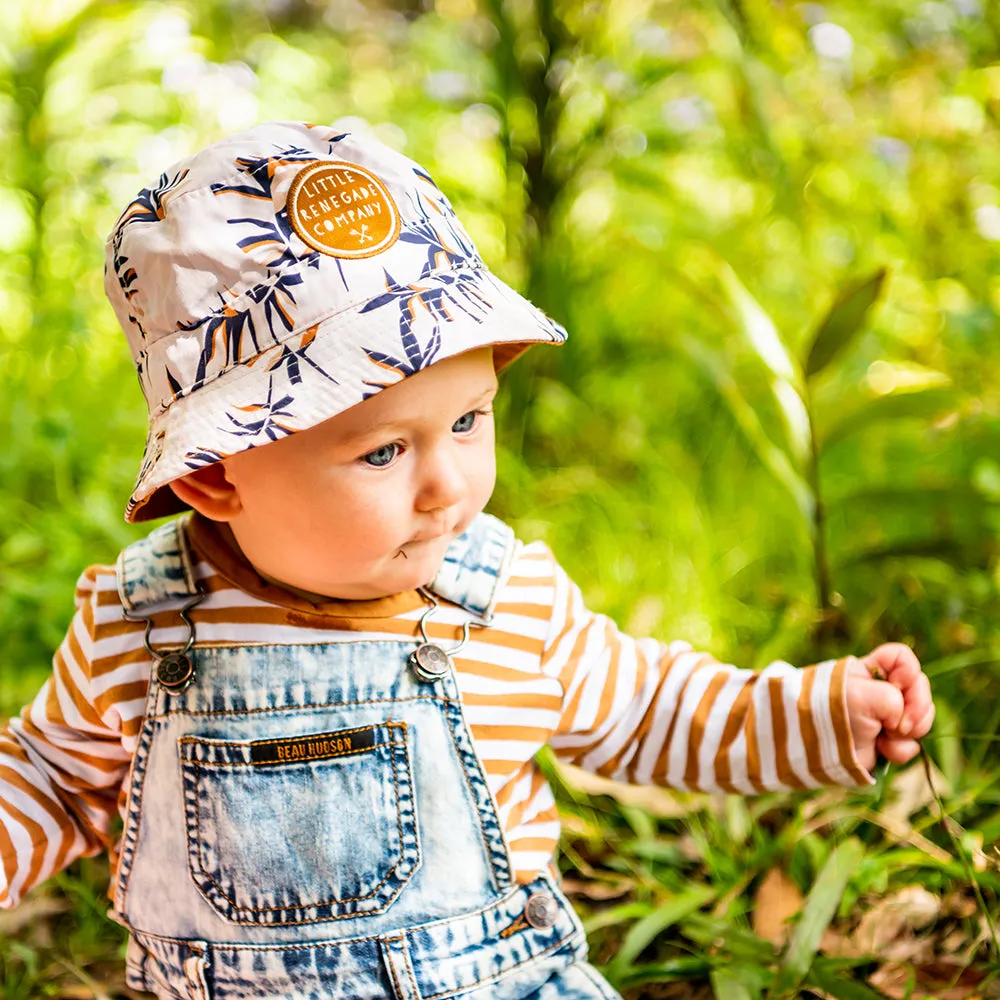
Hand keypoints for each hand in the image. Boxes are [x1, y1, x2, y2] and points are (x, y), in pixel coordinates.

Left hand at [844, 643, 934, 771]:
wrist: (816, 748)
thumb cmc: (833, 712)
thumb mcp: (862, 695)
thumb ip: (892, 698)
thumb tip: (902, 720)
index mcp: (871, 671)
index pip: (902, 657)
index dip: (908, 671)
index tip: (897, 685)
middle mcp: (882, 690)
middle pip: (920, 688)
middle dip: (917, 707)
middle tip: (900, 724)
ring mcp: (888, 716)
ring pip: (921, 718)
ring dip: (910, 730)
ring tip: (887, 736)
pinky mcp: (889, 740)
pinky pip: (912, 743)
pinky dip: (901, 749)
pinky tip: (883, 750)